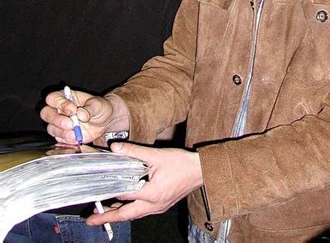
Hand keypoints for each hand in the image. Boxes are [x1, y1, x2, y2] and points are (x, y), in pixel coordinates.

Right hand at [40, 90, 116, 143]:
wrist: (106, 121)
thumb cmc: (100, 108)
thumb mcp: (98, 105)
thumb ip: (89, 108)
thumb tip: (81, 114)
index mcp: (66, 97)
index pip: (53, 98)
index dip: (60, 104)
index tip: (73, 110)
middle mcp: (59, 110)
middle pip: (46, 113)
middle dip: (57, 120)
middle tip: (71, 123)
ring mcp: (60, 124)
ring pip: (51, 128)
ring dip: (63, 132)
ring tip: (77, 132)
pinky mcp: (63, 135)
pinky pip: (58, 139)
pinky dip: (67, 140)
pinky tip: (77, 137)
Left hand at [86, 143, 202, 224]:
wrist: (201, 171)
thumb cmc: (182, 163)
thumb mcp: (157, 155)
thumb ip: (134, 151)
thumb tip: (116, 147)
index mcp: (151, 193)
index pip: (124, 195)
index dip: (108, 193)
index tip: (94, 194)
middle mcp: (153, 205)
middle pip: (126, 215)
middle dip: (107, 217)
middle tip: (91, 220)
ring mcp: (158, 207)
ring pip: (134, 215)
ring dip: (118, 214)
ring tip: (103, 214)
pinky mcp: (162, 205)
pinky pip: (142, 211)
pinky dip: (130, 210)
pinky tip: (124, 205)